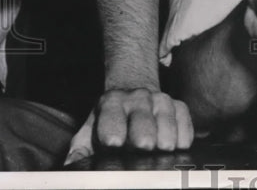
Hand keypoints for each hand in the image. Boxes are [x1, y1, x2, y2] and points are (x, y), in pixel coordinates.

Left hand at [63, 89, 192, 164]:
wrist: (133, 89)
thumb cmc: (110, 117)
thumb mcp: (89, 129)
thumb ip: (79, 150)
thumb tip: (71, 167)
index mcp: (111, 102)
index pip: (112, 118)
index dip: (113, 133)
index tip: (114, 144)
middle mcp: (137, 98)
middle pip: (144, 126)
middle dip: (143, 142)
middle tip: (140, 149)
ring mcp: (161, 101)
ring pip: (168, 128)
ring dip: (163, 144)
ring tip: (156, 149)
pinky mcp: (180, 105)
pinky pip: (186, 127)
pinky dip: (180, 141)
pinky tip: (171, 145)